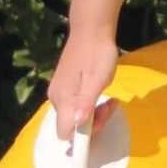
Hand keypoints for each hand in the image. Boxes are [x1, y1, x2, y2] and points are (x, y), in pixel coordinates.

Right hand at [48, 24, 118, 146]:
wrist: (91, 30)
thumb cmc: (97, 54)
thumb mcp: (97, 79)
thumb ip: (86, 102)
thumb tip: (78, 123)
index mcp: (63, 99)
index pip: (65, 133)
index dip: (82, 136)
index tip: (100, 121)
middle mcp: (56, 98)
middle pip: (71, 125)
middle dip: (92, 123)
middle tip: (110, 106)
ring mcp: (59, 91)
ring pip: (74, 115)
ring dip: (93, 114)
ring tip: (109, 100)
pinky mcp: (65, 86)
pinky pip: (75, 105)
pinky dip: (88, 105)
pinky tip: (100, 93)